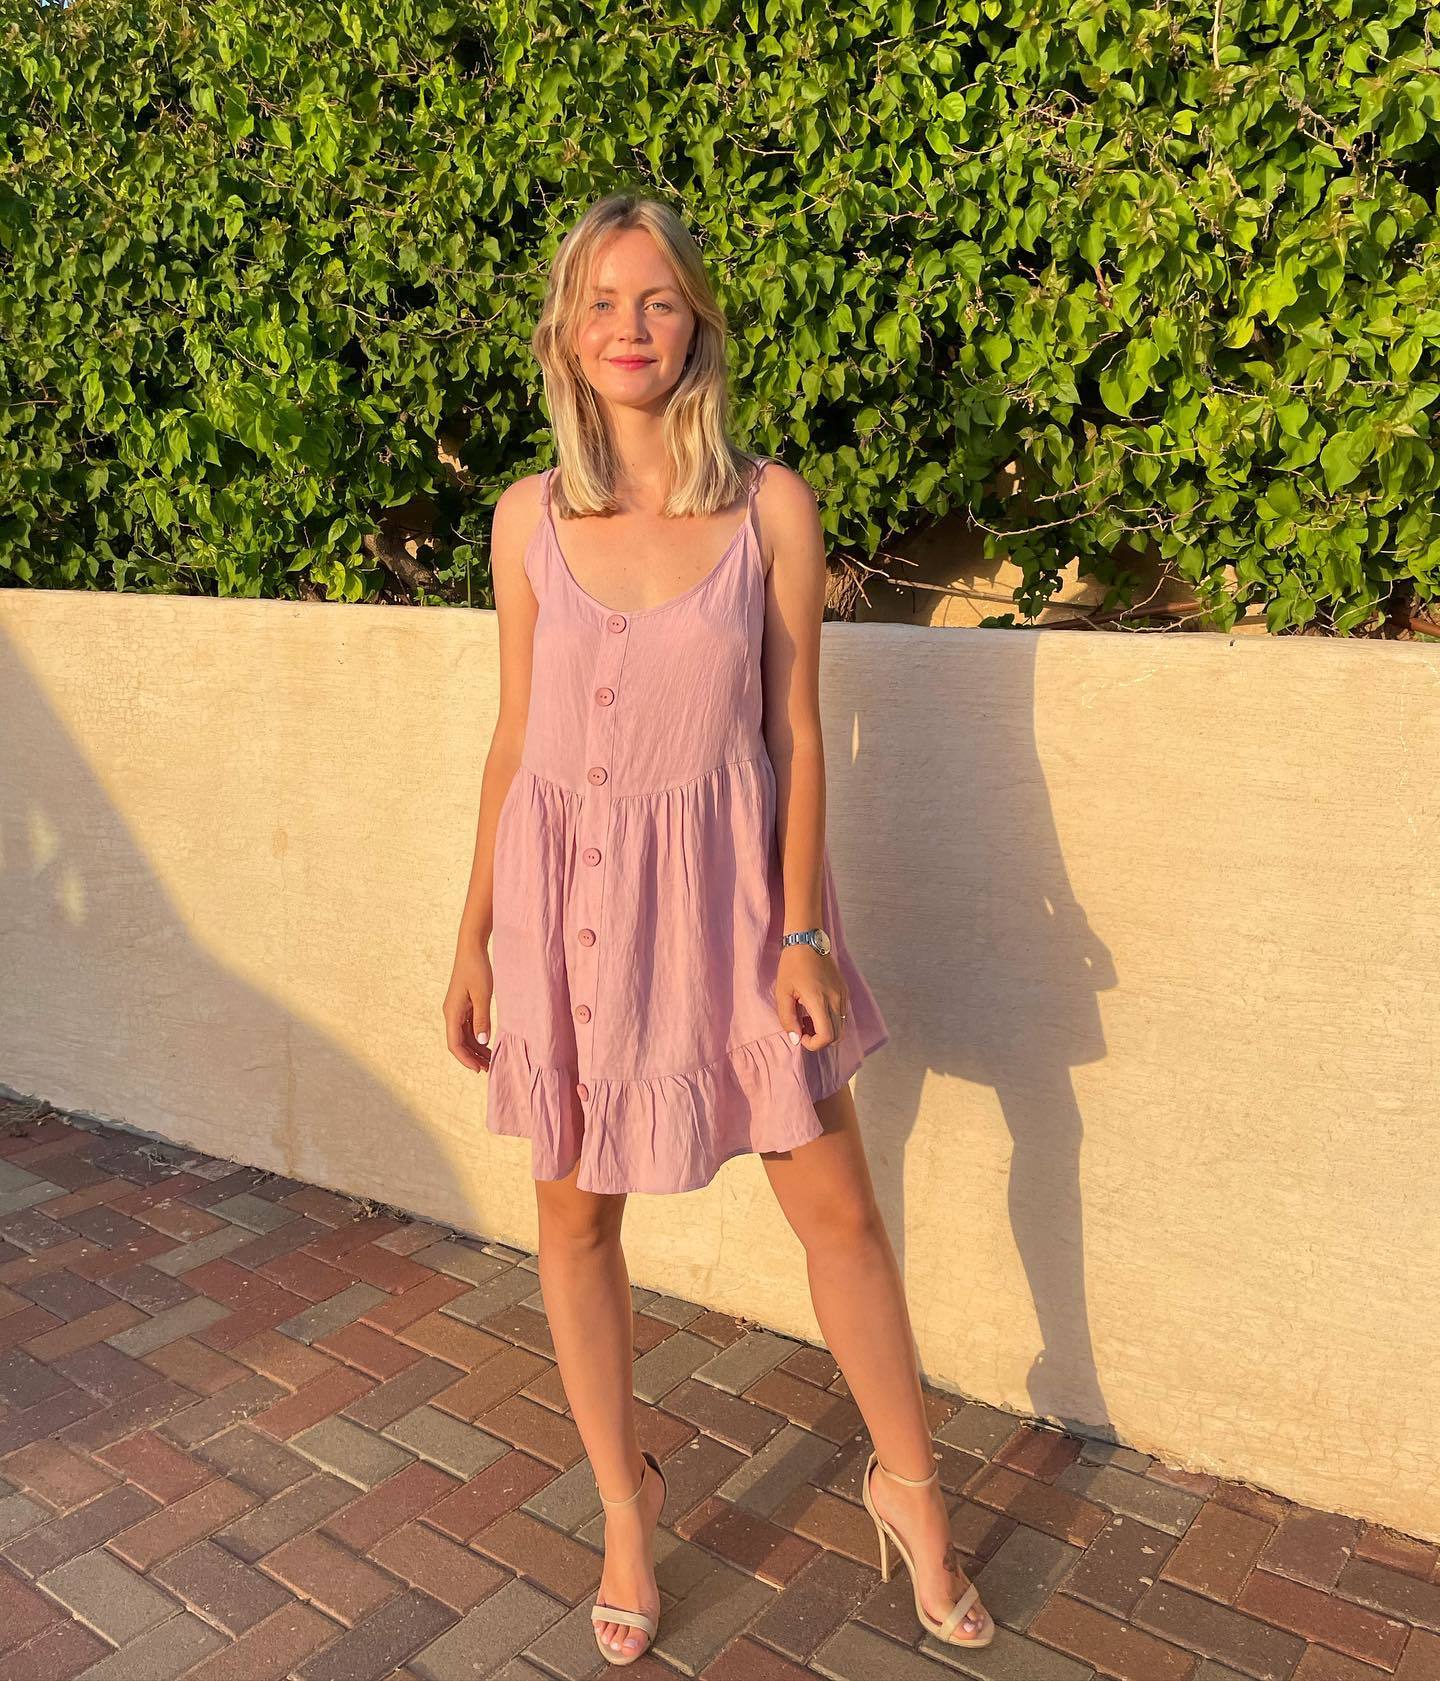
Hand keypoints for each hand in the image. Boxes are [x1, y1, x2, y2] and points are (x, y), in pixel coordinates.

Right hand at [444, 942, 493, 1072]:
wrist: (471, 948)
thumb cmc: (477, 969)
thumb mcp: (483, 995)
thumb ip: (482, 1019)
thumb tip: (482, 1042)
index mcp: (452, 1013)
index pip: (455, 1044)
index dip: (466, 1059)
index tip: (479, 1070)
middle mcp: (451, 1013)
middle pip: (459, 1043)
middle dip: (473, 1057)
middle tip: (489, 1068)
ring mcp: (457, 1010)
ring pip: (464, 1036)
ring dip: (475, 1049)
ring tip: (491, 1059)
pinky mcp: (463, 1005)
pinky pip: (468, 1027)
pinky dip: (477, 1037)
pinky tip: (488, 1043)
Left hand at [775, 943, 847, 1050]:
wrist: (808, 941)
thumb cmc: (792, 965)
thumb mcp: (783, 992)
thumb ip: (787, 1019)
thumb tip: (795, 1039)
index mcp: (819, 1001)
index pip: (827, 1036)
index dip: (814, 1044)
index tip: (801, 1035)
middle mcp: (836, 1000)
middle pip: (837, 1036)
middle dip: (820, 1040)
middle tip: (804, 1029)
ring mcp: (843, 996)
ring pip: (842, 1027)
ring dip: (826, 1031)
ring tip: (808, 1019)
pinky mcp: (845, 991)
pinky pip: (842, 1015)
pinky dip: (831, 1020)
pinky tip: (815, 1010)